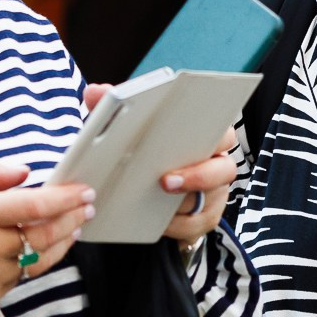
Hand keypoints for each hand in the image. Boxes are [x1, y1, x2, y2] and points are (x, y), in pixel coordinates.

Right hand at [0, 157, 93, 316]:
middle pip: (44, 236)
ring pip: (37, 260)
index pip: (33, 206)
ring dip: (59, 243)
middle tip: (86, 208)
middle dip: (71, 220)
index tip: (83, 191)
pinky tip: (37, 248)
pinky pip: (19, 277)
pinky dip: (32, 262)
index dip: (64, 198)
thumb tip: (23, 173)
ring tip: (72, 228)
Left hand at [83, 83, 236, 249]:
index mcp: (206, 136)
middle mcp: (217, 164)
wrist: (146, 190)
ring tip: (152, 202)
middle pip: (222, 169)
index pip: (222, 132)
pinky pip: (195, 224)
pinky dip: (176, 224)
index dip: (213, 133)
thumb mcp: (129, 128)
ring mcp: (214, 194)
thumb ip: (113, 107)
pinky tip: (157, 222)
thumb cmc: (144, 150)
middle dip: (197, 175)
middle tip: (165, 180)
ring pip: (209, 199)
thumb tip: (94, 91)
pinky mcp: (204, 219)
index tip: (188, 137)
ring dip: (182, 201)